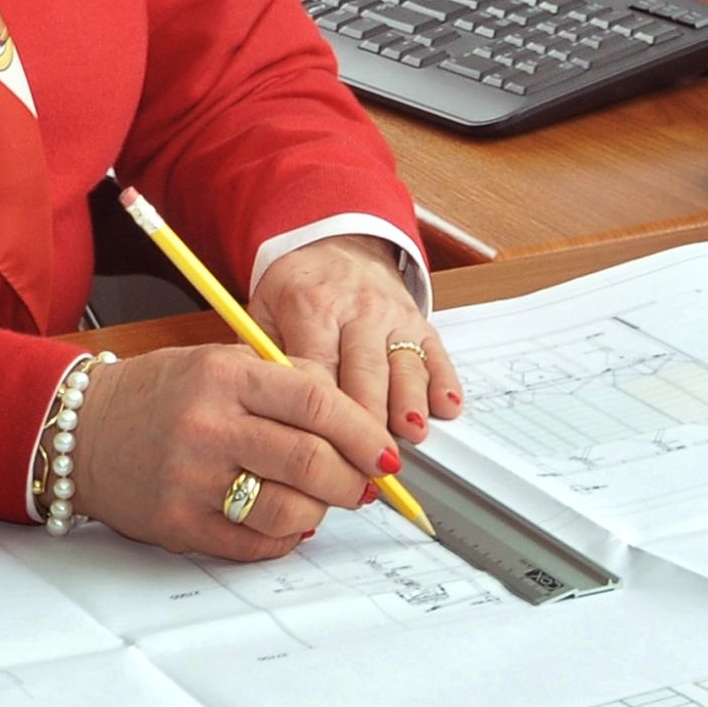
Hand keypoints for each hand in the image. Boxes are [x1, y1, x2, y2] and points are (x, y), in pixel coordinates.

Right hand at [70, 343, 396, 562]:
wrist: (81, 431)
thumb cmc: (157, 395)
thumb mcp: (219, 362)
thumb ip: (285, 380)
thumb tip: (354, 417)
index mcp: (224, 375)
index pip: (317, 403)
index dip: (364, 433)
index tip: (386, 453)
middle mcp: (208, 426)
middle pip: (311, 462)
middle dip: (353, 481)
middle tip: (363, 485)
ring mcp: (192, 480)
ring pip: (289, 510)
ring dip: (320, 512)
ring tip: (318, 502)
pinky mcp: (178, 524)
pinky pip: (254, 544)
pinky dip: (284, 538)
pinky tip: (283, 522)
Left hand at [254, 234, 463, 446]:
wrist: (333, 244)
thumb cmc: (296, 290)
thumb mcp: (264, 313)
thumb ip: (262, 360)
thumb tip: (261, 416)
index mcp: (311, 307)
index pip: (318, 368)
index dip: (321, 413)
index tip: (321, 450)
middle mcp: (357, 310)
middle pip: (366, 372)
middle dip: (368, 420)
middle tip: (367, 462)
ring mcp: (393, 316)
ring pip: (405, 365)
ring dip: (410, 403)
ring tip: (412, 435)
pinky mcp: (419, 321)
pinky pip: (436, 353)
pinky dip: (443, 382)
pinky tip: (446, 407)